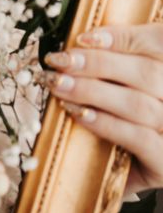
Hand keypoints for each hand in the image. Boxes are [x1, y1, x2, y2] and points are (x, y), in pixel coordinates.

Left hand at [44, 22, 162, 195]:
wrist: (141, 176)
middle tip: (59, 60)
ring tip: (59, 85)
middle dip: (98, 63)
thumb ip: (116, 63)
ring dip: (92, 92)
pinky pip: (139, 138)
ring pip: (139, 103)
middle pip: (148, 72)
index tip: (82, 38)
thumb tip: (83, 41)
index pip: (158, 41)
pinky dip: (106, 123)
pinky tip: (79, 114)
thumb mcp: (125, 86)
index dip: (121, 37)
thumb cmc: (127, 122)